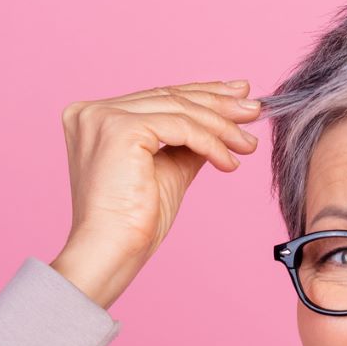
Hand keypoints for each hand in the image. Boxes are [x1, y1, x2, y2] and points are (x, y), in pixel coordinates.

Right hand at [51, 78, 262, 306]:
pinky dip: (211, 143)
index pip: (158, 98)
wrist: (112, 252)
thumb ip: (188, 144)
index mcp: (95, 118)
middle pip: (169, 98)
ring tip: (248, 143)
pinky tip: (230, 161)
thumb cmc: (133, 223)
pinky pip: (181, 128)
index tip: (236, 95)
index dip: (201, 94)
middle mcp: (93, 112)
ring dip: (222, 126)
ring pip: (179, 110)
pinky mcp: (120, 129)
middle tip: (253, 109)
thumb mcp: (168, 171)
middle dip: (218, 102)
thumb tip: (222, 126)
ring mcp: (104, 118)